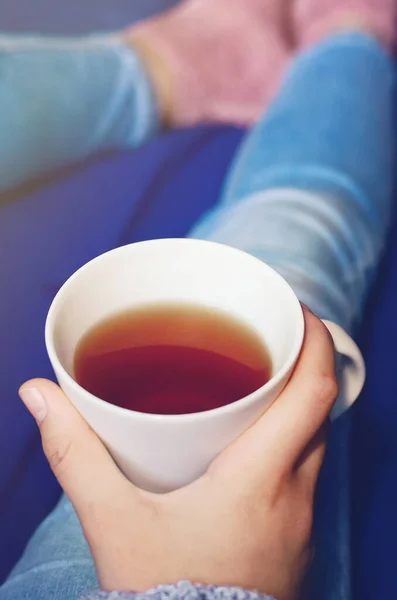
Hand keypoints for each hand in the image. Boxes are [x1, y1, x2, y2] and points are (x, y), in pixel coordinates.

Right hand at [19, 308, 336, 599]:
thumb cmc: (161, 594)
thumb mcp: (111, 519)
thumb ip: (74, 452)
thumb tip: (42, 396)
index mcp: (260, 480)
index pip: (314, 396)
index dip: (315, 344)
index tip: (299, 312)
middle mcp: (295, 497)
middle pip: (320, 413)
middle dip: (305, 368)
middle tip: (274, 341)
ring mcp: (302, 522)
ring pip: (316, 445)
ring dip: (297, 409)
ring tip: (262, 385)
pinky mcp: (296, 541)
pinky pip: (306, 476)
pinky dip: (289, 446)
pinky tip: (252, 447)